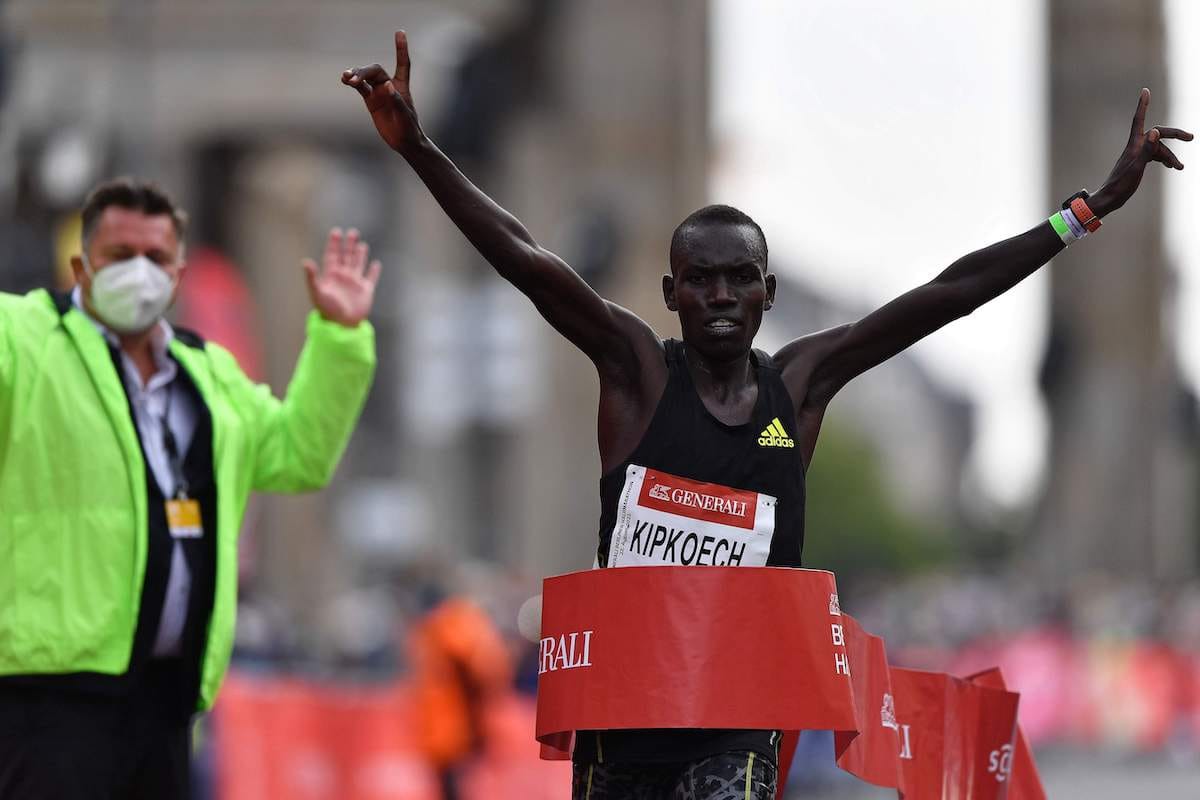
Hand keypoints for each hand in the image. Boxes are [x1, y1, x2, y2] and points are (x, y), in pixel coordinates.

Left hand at [303, 227, 381, 327]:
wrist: (342, 326)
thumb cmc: (327, 310)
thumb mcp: (317, 293)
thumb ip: (311, 277)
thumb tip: (305, 261)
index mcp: (331, 275)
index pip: (332, 255)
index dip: (334, 244)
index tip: (336, 232)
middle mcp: (343, 277)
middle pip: (346, 256)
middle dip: (349, 244)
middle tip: (352, 232)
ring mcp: (355, 283)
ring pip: (358, 264)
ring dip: (360, 254)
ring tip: (361, 244)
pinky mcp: (366, 291)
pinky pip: (371, 278)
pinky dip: (374, 271)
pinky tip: (376, 264)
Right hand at [342, 31, 421, 152]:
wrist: (404, 142)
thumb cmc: (409, 129)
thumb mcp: (405, 116)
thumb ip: (396, 100)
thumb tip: (387, 85)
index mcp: (402, 86)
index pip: (402, 64)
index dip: (401, 49)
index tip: (399, 32)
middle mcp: (389, 85)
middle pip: (375, 71)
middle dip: (364, 72)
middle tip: (353, 79)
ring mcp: (379, 92)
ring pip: (365, 77)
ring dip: (356, 75)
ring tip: (346, 77)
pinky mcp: (371, 100)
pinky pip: (360, 88)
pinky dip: (353, 83)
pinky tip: (345, 80)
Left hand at [1091, 88, 1191, 216]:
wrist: (1109, 199)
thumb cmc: (1121, 184)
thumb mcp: (1136, 167)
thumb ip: (1147, 149)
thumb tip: (1154, 131)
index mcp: (1134, 145)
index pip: (1139, 120)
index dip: (1143, 105)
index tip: (1145, 91)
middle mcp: (1135, 147)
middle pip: (1157, 134)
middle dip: (1175, 135)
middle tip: (1191, 138)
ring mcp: (1136, 155)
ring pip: (1158, 148)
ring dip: (1171, 156)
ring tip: (1180, 167)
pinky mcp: (1138, 163)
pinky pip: (1155, 156)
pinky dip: (1165, 159)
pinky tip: (1173, 167)